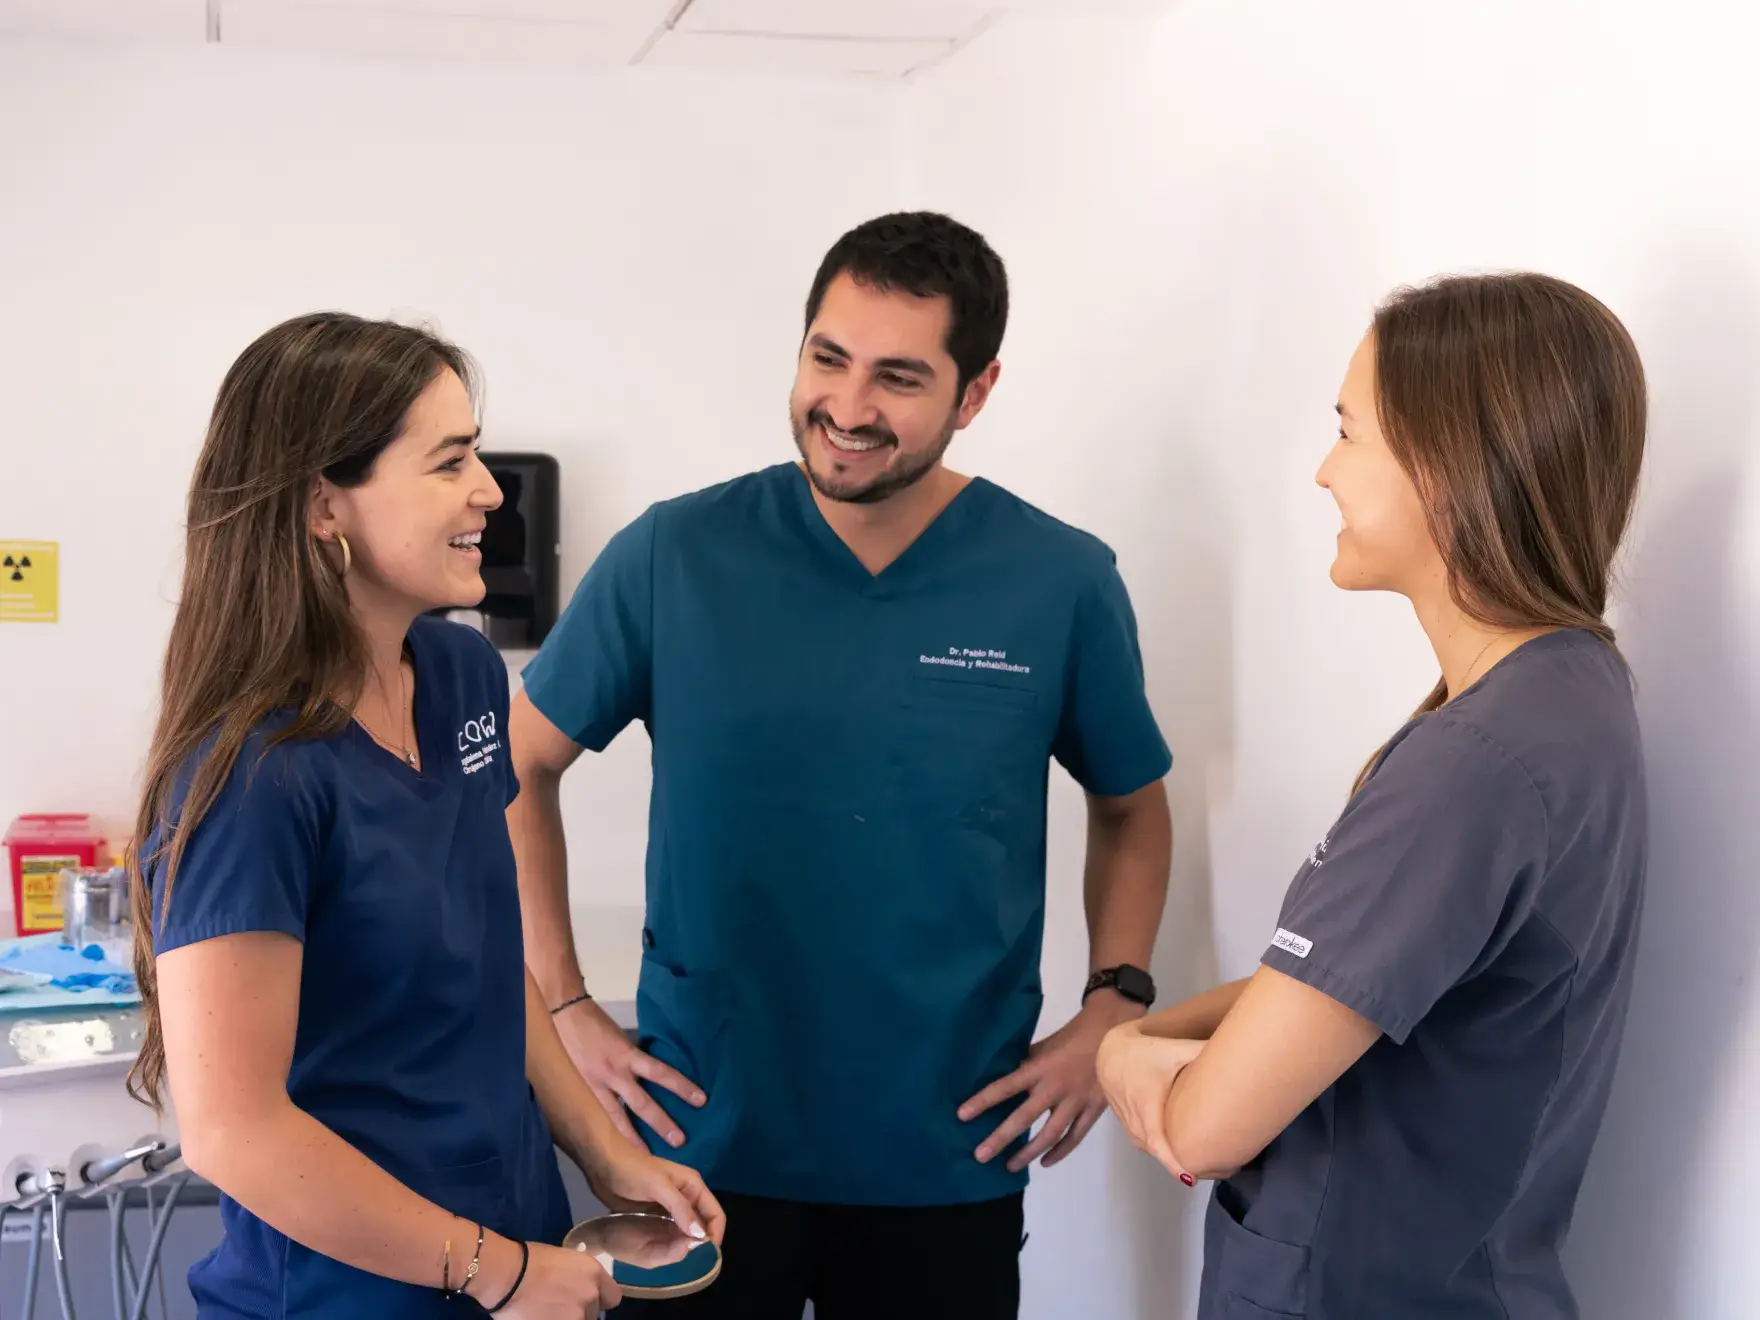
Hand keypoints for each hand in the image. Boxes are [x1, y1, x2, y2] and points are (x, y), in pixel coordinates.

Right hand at [481, 1238, 620, 1319]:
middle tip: (559, 1306)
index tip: (586, 1301)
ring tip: (545, 1312)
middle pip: (593, 1314)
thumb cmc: (530, 1260)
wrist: (507, 1275)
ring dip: (566, 1319)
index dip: (599, 1300)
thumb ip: (579, 1276)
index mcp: (594, 1273)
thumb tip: (580, 1288)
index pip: (613, 1297)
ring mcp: (576, 1316)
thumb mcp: (564, 1260)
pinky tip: (538, 1316)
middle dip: (579, 1312)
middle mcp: (590, 1296)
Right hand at [553, 997, 704, 1150]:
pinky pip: (601, 1114)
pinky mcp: (583, 1091)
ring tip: (649, 1154)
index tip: (700, 1100)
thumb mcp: (623, 1037)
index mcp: (628, 1054)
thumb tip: (653, 1074)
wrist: (564, 1015)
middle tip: (679, 1141)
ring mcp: (597, 1085)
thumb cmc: (597, 1023)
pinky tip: (619, 1145)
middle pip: (642, 1103)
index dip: (681, 1087)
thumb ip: (636, 1057)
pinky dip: (611, 1129)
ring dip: (635, 1137)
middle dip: (661, 1122)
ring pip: (619, 1116)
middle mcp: (615, 1073)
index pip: (661, 1072)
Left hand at [580, 1144, 726, 1248]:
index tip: (706, 1254)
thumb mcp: (658, 1185)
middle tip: (687, 1259)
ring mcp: (671, 1207)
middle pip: (702, 1225)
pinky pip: (671, 1233)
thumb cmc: (632, 1171)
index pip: (715, 1213)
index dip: (714, 1234)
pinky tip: (665, 1252)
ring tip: (675, 1257)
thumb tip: (699, 1235)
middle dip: (698, 1242)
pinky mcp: (657, 1215)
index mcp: (693, 1186)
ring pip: (686, 1231)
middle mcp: (686, 1197)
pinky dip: (671, 1243)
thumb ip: (680, 1208)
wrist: (603, 1164)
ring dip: (684, 1245)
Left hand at [959, 992, 1145, 1172]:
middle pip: (1024, 1118)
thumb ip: (1026, 1062)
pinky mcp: (1094, 1110)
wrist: (1113, 1032)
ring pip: (1050, 1135)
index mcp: (1040, 1067)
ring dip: (1028, 1153)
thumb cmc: (1075, 1035)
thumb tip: (1002, 1073)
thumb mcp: (1045, 1045)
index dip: (983, 1101)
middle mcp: (1055, 1088)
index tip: (962, 1116)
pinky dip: (1060, 1151)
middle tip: (980, 1155)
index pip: (1005, 1086)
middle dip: (1000, 1138)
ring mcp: (1076, 1102)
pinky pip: (1075, 1137)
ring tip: (1009, 1166)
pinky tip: (1045, 1161)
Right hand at [1096, 1019, 1203, 1180]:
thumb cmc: (1144, 1053)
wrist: (1111, 1055)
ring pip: (1156, 1152)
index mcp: (1147, 1105)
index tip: (1190, 1178)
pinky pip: (1150, 1147)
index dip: (1173, 1162)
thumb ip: (1202, 1051)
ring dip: (1175, 1161)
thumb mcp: (1174, 1049)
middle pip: (1160, 1153)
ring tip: (1206, 1167)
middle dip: (1185, 1166)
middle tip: (1217, 1171)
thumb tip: (1236, 1049)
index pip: (1158, 1143)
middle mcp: (1137, 1122)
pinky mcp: (1131, 1130)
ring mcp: (1131, 1128)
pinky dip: (1166, 1153)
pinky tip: (1185, 1153)